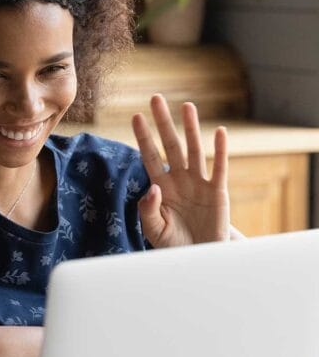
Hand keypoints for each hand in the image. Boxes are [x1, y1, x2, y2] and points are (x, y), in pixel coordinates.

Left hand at [131, 94, 229, 246]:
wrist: (198, 258)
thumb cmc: (173, 243)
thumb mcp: (154, 230)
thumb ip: (148, 210)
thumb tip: (153, 188)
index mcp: (160, 186)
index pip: (149, 156)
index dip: (144, 137)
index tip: (136, 117)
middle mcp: (179, 179)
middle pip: (170, 145)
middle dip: (163, 122)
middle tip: (156, 98)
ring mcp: (199, 183)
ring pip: (194, 150)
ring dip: (191, 128)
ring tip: (187, 106)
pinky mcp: (217, 192)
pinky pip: (219, 168)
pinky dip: (220, 150)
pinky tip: (220, 132)